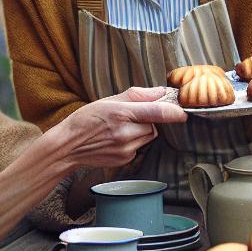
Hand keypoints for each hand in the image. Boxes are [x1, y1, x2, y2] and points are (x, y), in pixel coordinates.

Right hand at [57, 87, 186, 169]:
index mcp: (121, 112)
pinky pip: (139, 148)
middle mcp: (125, 132)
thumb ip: (137, 95)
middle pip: (154, 125)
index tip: (184, 111)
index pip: (157, 112)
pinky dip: (133, 142)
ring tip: (121, 129)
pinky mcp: (124, 160)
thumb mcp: (108, 100)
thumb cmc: (86, 119)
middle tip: (129, 117)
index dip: (174, 111)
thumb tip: (161, 91)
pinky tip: (116, 140)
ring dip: (141, 131)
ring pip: (148, 137)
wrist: (67, 146)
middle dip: (148, 120)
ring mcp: (125, 149)